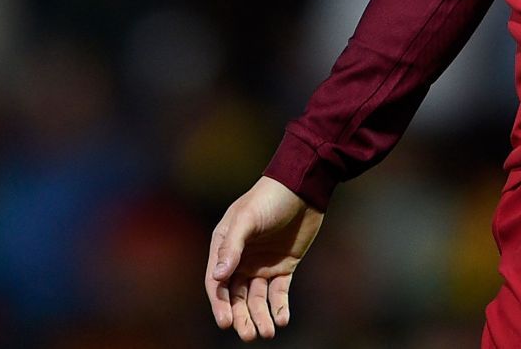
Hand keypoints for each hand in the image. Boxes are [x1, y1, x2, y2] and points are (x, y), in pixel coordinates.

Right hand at [205, 176, 324, 340]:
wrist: (303, 187)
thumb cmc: (269, 198)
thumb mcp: (247, 218)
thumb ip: (232, 246)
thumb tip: (218, 277)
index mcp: (225, 246)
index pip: (218, 282)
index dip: (220, 304)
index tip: (226, 323)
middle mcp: (241, 259)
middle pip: (236, 296)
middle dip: (241, 317)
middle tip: (249, 335)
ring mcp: (262, 264)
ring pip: (257, 298)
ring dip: (260, 316)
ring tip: (267, 333)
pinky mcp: (284, 267)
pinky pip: (279, 292)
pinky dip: (279, 307)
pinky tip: (282, 319)